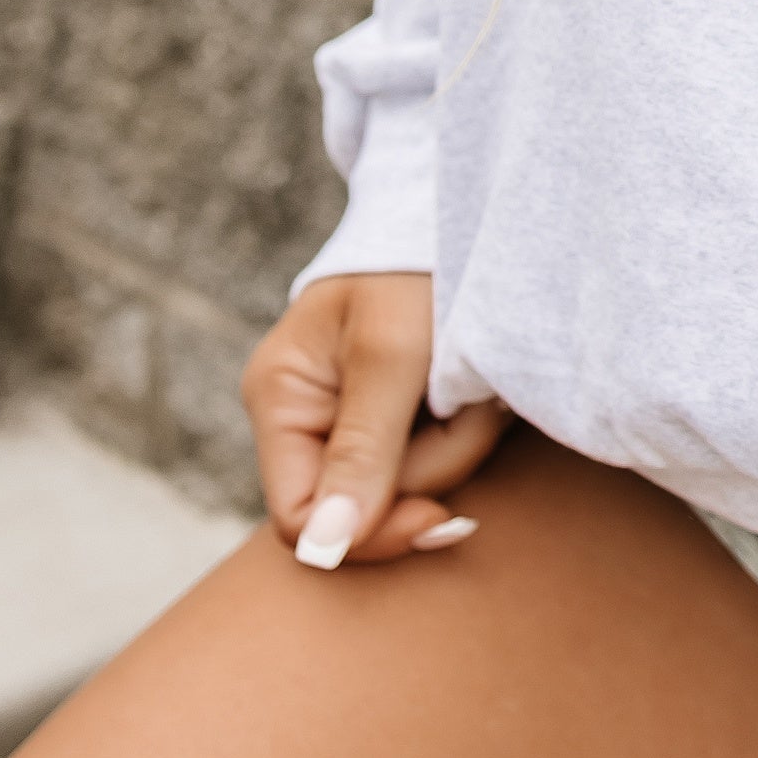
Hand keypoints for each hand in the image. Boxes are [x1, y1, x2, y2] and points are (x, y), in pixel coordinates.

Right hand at [242, 272, 509, 568]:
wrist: (463, 210)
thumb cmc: (417, 268)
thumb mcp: (393, 355)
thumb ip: (362, 450)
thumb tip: (324, 547)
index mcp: (280, 398)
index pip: (298, 517)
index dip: (368, 534)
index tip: (440, 517)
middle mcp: (308, 417)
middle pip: (365, 508)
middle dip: (432, 464)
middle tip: (468, 405)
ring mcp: (355, 418)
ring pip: (412, 485)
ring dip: (461, 438)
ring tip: (475, 379)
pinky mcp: (400, 415)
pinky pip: (437, 456)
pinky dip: (469, 428)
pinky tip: (477, 388)